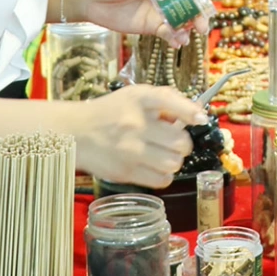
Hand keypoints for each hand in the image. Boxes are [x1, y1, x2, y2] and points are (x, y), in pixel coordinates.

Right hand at [59, 84, 204, 188]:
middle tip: (173, 141)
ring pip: (174, 163)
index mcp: (140, 99)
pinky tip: (155, 166)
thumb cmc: (111, 112)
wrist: (76, 133)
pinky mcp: (125, 171)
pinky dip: (164, 175)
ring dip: (174, 160)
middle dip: (183, 143)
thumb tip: (196, 114)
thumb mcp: (135, 96)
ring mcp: (130, 150)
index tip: (200, 119)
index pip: (172, 103)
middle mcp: (135, 124)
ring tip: (163, 154)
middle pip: (181, 141)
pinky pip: (162, 180)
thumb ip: (166, 100)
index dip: (191, 112)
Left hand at [64, 0, 212, 45]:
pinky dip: (175, 37)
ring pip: (183, 17)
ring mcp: (161, 9)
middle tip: (202, 24)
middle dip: (199, 10)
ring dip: (190, 27)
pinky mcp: (153, 25)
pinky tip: (176, 43)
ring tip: (186, 37)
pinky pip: (169, 32)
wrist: (91, 1)